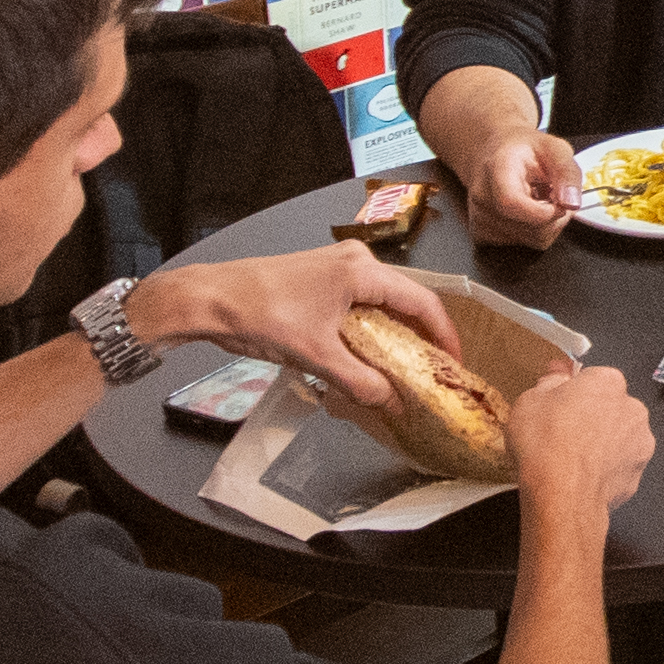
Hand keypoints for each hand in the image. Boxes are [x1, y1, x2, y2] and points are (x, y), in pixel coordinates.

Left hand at [136, 245, 454, 375]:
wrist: (210, 298)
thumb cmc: (260, 315)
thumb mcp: (315, 355)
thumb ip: (360, 381)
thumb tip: (393, 403)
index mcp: (361, 271)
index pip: (421, 302)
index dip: (443, 335)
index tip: (454, 365)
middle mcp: (355, 261)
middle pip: (404, 300)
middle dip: (420, 338)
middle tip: (431, 373)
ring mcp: (337, 266)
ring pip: (381, 303)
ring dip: (394, 335)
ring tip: (403, 370)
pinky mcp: (320, 277)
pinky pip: (359, 303)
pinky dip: (370, 328)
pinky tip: (368, 355)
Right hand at [459, 122, 580, 248]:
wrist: (494, 154)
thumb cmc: (524, 150)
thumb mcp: (554, 148)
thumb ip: (566, 172)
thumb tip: (571, 203)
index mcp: (496, 169)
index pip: (512, 203)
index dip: (544, 212)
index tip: (560, 202)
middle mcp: (482, 196)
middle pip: (530, 229)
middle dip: (555, 217)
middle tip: (555, 195)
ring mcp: (479, 218)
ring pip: (531, 240)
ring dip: (548, 224)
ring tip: (541, 200)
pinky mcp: (481, 234)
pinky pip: (523, 244)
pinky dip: (535, 231)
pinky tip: (529, 210)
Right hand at [506, 365, 651, 517]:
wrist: (561, 495)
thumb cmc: (546, 443)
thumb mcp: (530, 400)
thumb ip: (549, 383)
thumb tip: (556, 376)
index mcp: (609, 382)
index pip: (592, 379)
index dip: (571, 393)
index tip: (556, 405)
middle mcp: (633, 409)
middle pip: (609, 408)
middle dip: (590, 418)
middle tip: (560, 433)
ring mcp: (639, 445)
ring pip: (617, 439)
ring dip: (600, 445)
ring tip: (569, 460)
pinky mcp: (636, 476)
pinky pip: (617, 467)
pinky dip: (603, 471)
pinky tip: (580, 478)